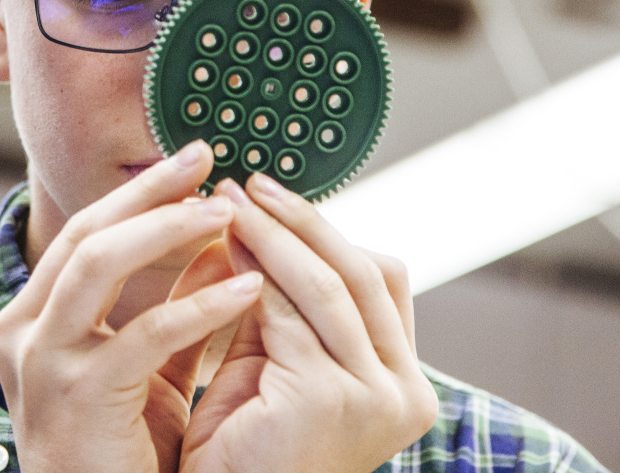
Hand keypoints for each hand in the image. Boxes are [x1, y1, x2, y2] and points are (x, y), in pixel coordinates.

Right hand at [0, 141, 263, 472]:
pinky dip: (199, 306)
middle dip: (149, 192)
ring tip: (226, 213)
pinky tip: (247, 289)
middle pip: (86, 234)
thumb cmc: (123, 449)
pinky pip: (144, 335)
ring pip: (97, 264)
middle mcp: (24, 331)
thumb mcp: (149, 364)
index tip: (191, 164)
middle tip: (205, 159)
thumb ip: (174, 302)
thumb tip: (220, 239)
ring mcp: (42, 363)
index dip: (139, 195)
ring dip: (166, 230)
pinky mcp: (77, 398)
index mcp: (35, 318)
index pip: (86, 234)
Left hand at [180, 173, 438, 472]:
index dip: (328, 232)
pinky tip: (225, 244)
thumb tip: (259, 230)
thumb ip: (280, 306)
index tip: (274, 199)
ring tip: (230, 201)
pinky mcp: (329, 398)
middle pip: (362, 271)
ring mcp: (373, 397)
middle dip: (301, 220)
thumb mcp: (274, 363)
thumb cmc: (243, 449)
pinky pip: (285, 314)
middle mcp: (403, 391)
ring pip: (326, 284)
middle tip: (249, 182)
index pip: (380, 280)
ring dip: (273, 234)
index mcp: (401, 381)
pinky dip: (253, 272)